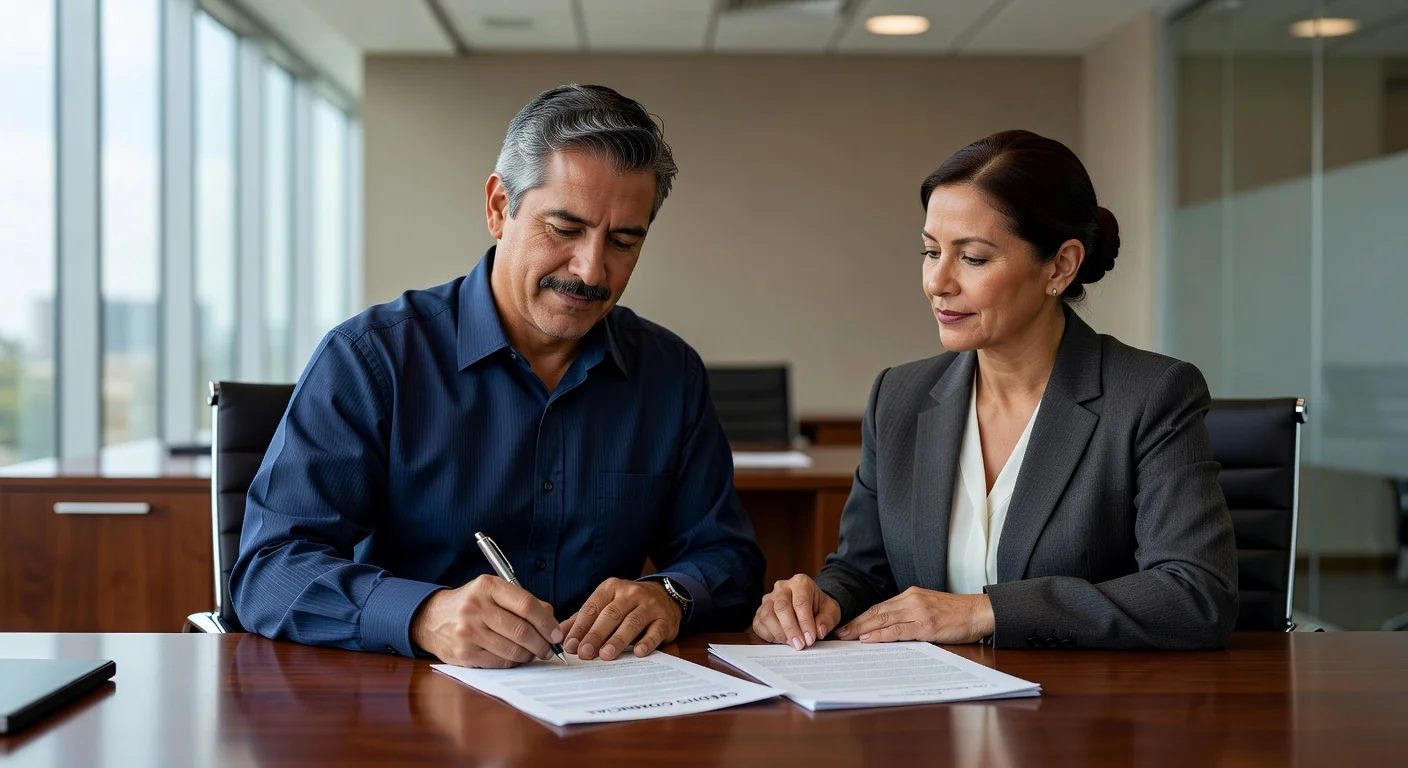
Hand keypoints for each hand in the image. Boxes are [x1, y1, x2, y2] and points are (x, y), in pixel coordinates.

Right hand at [410, 575, 563, 667]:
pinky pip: (500, 662)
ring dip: (529, 655)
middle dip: (542, 643)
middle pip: (522, 631)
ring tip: (533, 653)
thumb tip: (552, 621)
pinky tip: (514, 657)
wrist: (432, 619)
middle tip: (549, 648)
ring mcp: (468, 632)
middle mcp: (475, 608)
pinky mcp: (464, 654)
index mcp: (487, 587)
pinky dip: (513, 662)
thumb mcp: (493, 592)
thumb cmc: (471, 604)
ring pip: (513, 650)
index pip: (527, 605)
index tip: (556, 633)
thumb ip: (523, 602)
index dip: (547, 622)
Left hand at [560, 578, 681, 660]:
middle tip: (585, 653)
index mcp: (611, 588)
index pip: (592, 607)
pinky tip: (638, 652)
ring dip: (617, 640)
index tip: (570, 645)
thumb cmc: (629, 604)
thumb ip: (584, 618)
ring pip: (631, 622)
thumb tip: (560, 634)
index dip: (580, 627)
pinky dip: (647, 642)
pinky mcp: (665, 619)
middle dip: (596, 635)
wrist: (666, 595)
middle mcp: (630, 593)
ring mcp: (649, 605)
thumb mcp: (606, 604)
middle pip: (610, 615)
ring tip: (606, 655)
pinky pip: (655, 631)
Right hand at [752, 574, 841, 649]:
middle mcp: (782, 587)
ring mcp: (768, 598)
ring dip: (779, 633)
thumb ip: (827, 620)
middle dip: (791, 629)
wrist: (811, 605)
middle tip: (800, 645)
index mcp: (801, 582)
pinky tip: (781, 640)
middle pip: (781, 607)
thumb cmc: (820, 608)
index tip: (810, 639)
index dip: (805, 622)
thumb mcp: (831, 612)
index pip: (800, 602)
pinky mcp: (760, 610)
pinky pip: (759, 624)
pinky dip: (768, 635)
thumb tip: (818, 631)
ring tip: (791, 643)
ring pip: (767, 615)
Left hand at [835, 587, 993, 644]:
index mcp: (911, 595)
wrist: (980, 612)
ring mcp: (918, 612)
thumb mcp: (929, 606)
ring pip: (883, 620)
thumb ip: (911, 613)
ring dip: (862, 630)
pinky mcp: (926, 625)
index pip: (880, 607)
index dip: (862, 617)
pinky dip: (880, 636)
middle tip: (839, 634)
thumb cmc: (957, 613)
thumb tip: (890, 627)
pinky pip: (898, 630)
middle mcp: (911, 600)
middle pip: (877, 612)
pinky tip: (868, 640)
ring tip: (847, 638)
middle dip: (856, 624)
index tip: (847, 626)